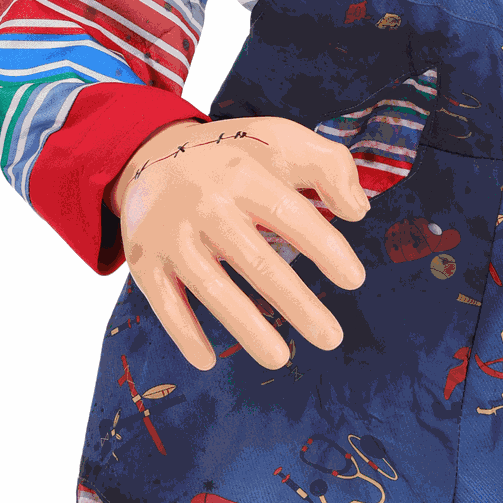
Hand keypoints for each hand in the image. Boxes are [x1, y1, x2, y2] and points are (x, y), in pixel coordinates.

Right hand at [108, 116, 369, 372]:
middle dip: (297, 304)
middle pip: (256, 261)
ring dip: (247, 328)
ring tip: (281, 359)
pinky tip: (207, 361)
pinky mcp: (145, 259)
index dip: (325, 248)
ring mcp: (172, 235)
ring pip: (212, 288)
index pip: (290, 215)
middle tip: (331, 338)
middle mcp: (206, 205)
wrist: (155, 155)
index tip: (355, 280)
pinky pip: (163, 302)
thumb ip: (329, 165)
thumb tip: (357, 211)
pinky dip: (183, 333)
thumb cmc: (235, 158)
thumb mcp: (282, 141)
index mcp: (244, 174)